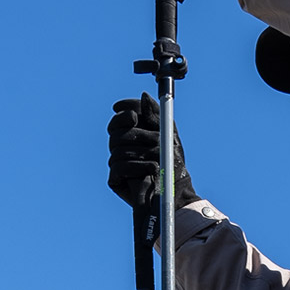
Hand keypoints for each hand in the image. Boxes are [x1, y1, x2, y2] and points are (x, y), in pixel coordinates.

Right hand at [107, 93, 199, 215]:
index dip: (124, 112)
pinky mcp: (115, 179)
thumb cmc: (173, 165)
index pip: (120, 116)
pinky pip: (117, 166)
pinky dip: (136, 166)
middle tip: (155, 140)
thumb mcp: (168, 135)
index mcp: (133, 133)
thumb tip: (143, 96)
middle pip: (114, 130)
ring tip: (159, 159)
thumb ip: (156, 115)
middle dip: (137, 134)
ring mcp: (117, 162)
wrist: (174, 193)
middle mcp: (122, 146)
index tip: (134, 116)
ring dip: (141, 152)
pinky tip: (152, 169)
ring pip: (117, 148)